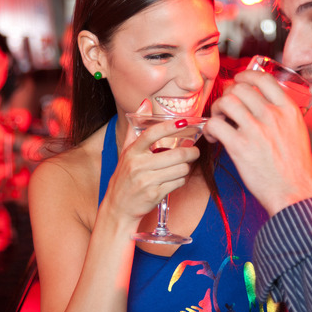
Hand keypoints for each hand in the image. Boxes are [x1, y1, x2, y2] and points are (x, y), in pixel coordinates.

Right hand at [100, 100, 200, 224]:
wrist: (118, 208)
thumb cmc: (124, 177)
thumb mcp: (126, 152)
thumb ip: (136, 128)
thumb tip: (145, 103)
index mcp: (132, 152)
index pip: (152, 134)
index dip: (169, 127)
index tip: (183, 122)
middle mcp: (138, 165)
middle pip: (175, 154)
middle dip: (190, 152)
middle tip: (194, 150)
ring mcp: (146, 181)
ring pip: (180, 169)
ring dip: (185, 168)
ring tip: (182, 167)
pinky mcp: (155, 194)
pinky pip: (178, 182)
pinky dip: (181, 180)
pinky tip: (175, 178)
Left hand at [204, 70, 311, 215]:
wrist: (296, 194)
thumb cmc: (297, 170)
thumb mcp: (297, 133)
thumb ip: (282, 117)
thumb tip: (263, 106)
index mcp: (288, 110)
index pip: (263, 78)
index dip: (245, 76)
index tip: (238, 82)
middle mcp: (272, 115)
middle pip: (240, 88)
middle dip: (228, 95)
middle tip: (225, 109)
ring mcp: (256, 129)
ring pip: (226, 101)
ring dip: (217, 110)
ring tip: (219, 122)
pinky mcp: (240, 146)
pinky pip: (215, 124)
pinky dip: (210, 129)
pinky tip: (215, 139)